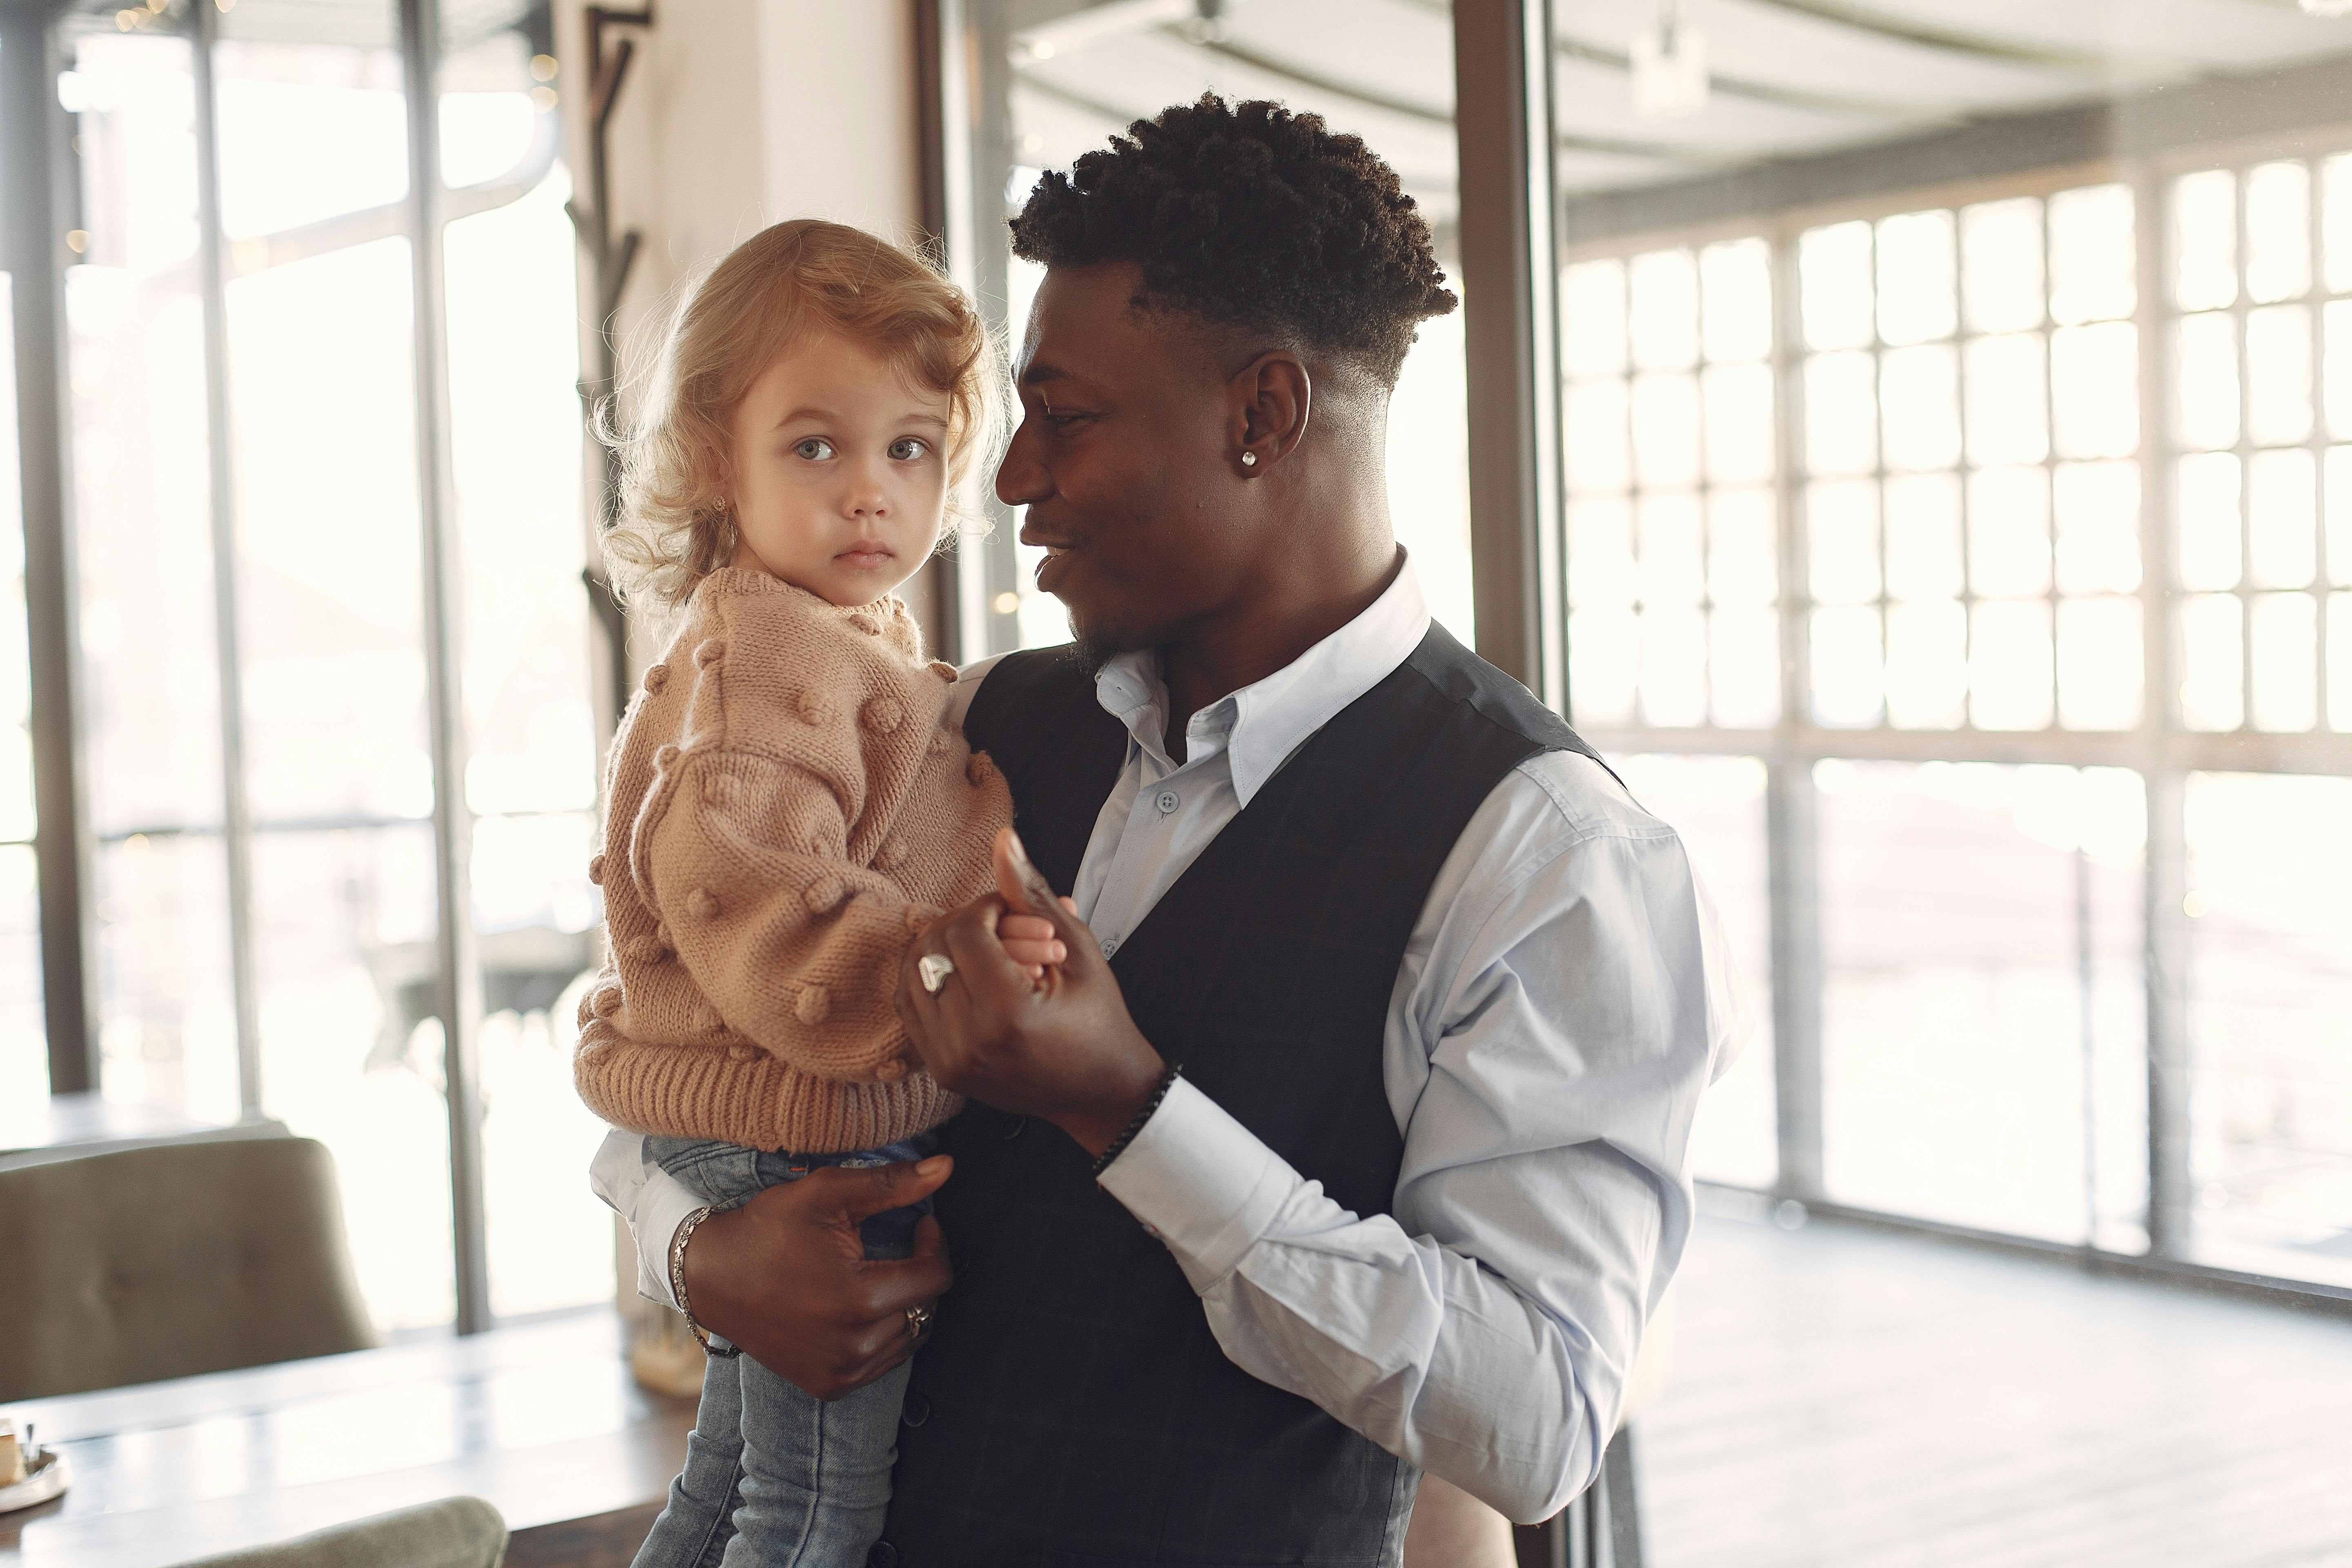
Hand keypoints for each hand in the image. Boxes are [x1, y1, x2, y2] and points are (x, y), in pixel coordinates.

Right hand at [677, 1157, 951, 1399]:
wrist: (710, 1276)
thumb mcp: (827, 1194)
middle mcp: (855, 1346)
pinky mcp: (828, 1386)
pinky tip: (859, 1307)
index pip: (935, 1277)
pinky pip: (882, 1361)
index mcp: (860, 1300)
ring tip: (878, 1274)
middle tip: (898, 1247)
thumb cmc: (767, 1229)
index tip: (922, 1224)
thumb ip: (891, 1184)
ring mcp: (841, 1373)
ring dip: (905, 1305)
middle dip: (919, 1273)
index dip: (935, 1243)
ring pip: (909, 1338)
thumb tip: (948, 1168)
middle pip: (926, 1308)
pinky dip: (882, 1334)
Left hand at [895, 829, 1163, 1155]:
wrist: (1100, 1093)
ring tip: (980, 950)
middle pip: (930, 950)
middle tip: (998, 928)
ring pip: (910, 977)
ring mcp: (950, 1062)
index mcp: (1009, 1013)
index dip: (985, 907)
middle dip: (961, 926)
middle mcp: (969, 1042)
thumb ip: (1032, 895)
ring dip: (939, 951)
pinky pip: (910, 1009)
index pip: (963, 931)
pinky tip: (963, 974)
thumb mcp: (1079, 951)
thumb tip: (1003, 838)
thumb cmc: (1098, 1018)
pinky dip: (928, 982)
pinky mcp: (941, 1072)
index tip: (1012, 912)